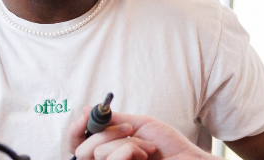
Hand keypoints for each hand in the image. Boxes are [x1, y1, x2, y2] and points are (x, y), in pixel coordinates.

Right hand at [66, 108, 216, 159]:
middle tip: (128, 129)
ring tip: (146, 147)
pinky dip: (131, 149)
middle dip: (105, 133)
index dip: (75, 131)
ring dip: (126, 142)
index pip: (77, 145)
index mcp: (107, 150)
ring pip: (99, 152)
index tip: (84, 116)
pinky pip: (113, 158)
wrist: (188, 159)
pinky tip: (146, 154)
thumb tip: (86, 109)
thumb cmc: (168, 145)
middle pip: (83, 149)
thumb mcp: (138, 125)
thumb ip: (113, 120)